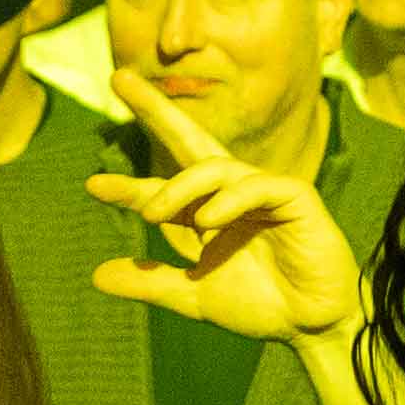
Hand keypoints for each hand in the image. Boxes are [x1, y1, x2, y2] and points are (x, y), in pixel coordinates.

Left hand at [78, 86, 366, 343]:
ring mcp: (264, 191)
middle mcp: (233, 193)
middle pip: (192, 139)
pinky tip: (206, 222)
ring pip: (217, 167)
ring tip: (154, 213)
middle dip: (158, 109)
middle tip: (121, 78)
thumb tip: (95, 275)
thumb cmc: (262, 305)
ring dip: (181, 187)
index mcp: (209, 211)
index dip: (129, 187)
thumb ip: (151, 282)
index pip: (164, 188)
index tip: (93, 186)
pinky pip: (258, 186)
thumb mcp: (194, 295)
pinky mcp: (296, 197)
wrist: (310, 327)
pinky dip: (229, 201)